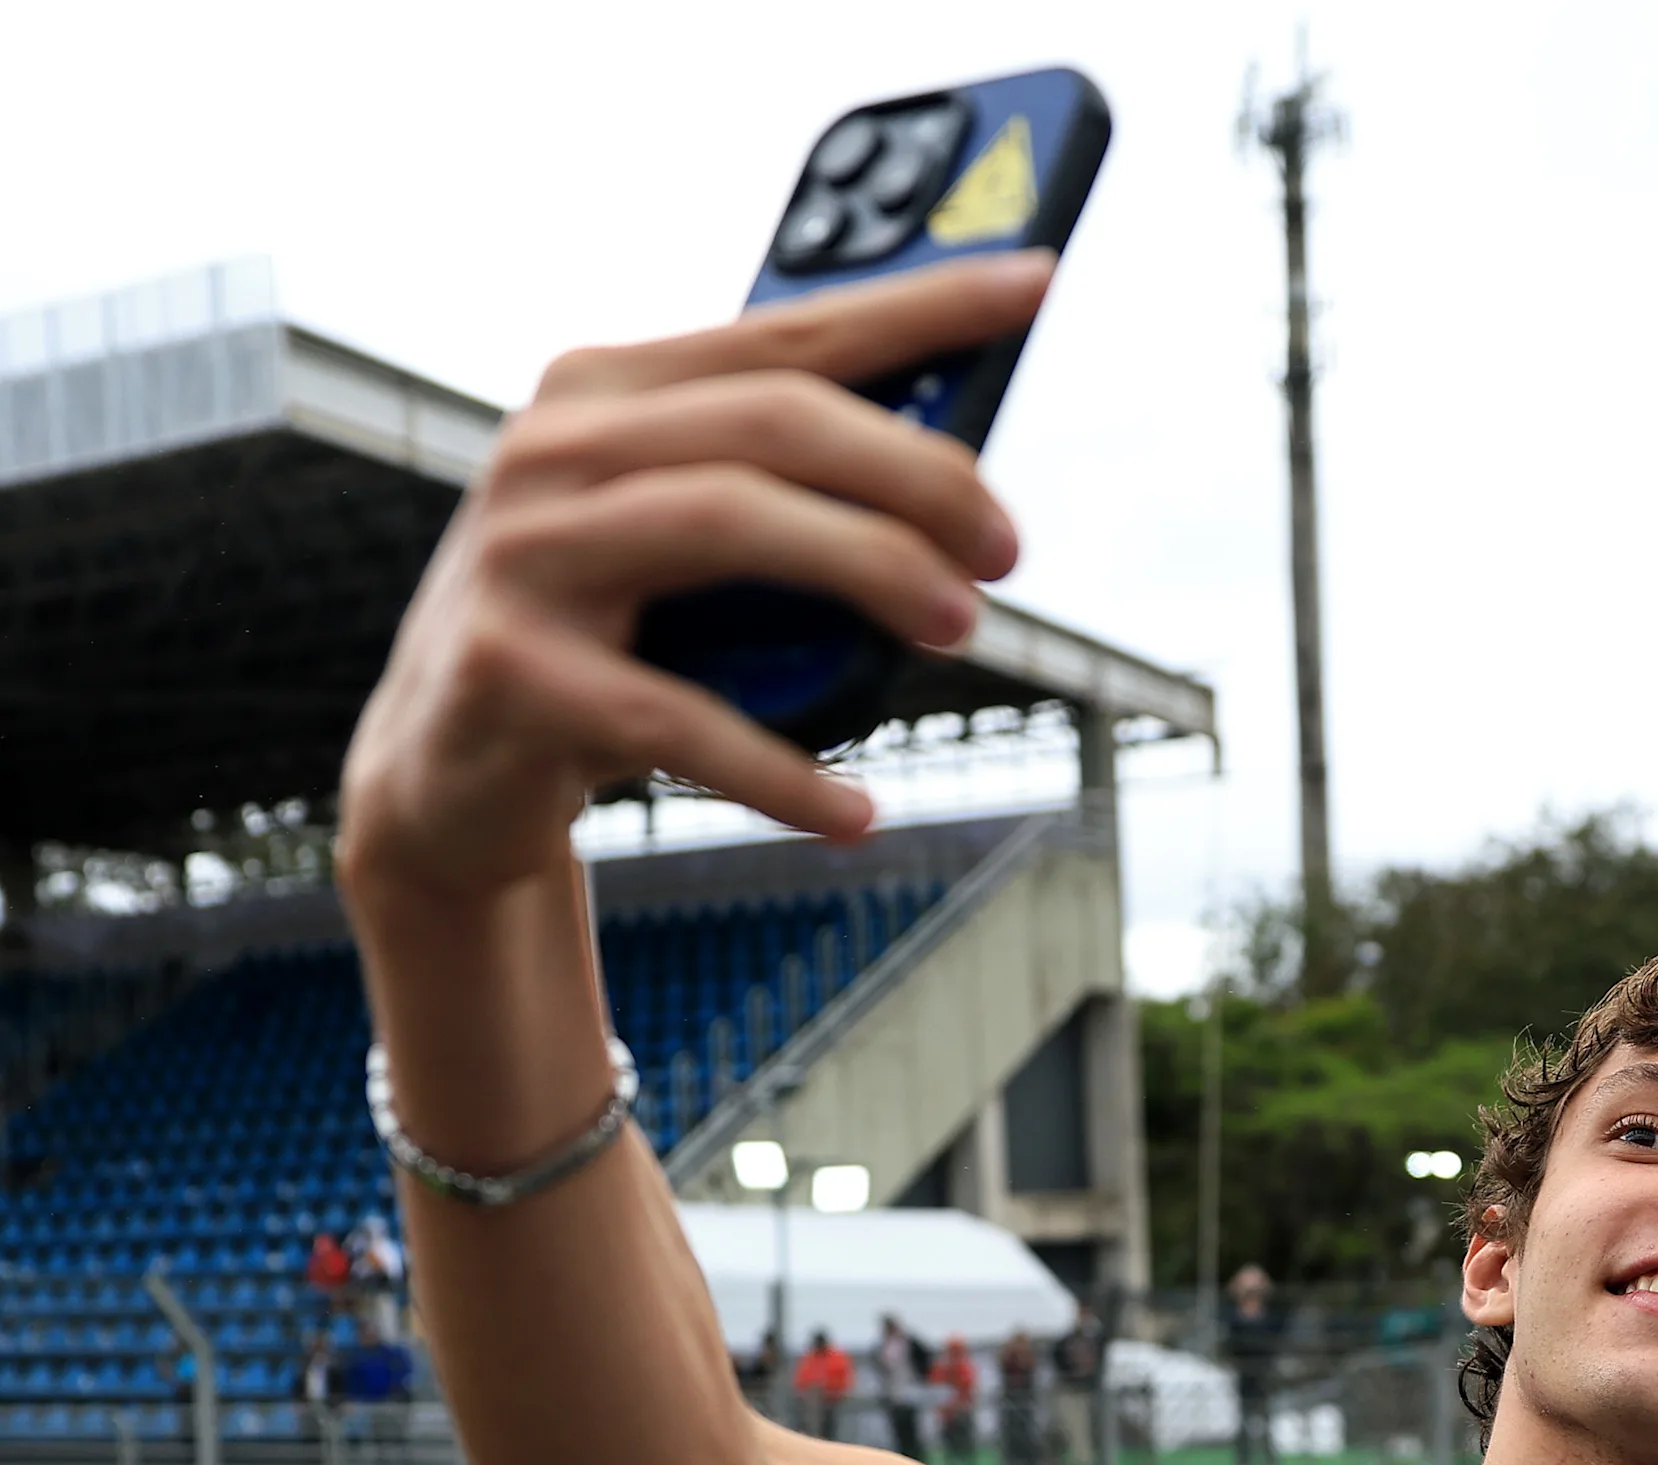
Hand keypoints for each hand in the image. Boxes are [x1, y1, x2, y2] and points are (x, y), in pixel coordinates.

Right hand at [337, 255, 1045, 905]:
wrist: (451, 767)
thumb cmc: (603, 636)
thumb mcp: (686, 538)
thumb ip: (785, 488)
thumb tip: (964, 468)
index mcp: (609, 390)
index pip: (789, 329)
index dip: (918, 304)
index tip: (1030, 284)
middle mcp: (555, 448)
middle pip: (773, 419)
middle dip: (914, 472)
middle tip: (1005, 547)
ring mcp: (521, 553)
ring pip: (726, 521)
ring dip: (867, 570)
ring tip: (958, 628)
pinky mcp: (507, 671)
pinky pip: (675, 716)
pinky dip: (781, 768)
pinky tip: (855, 810)